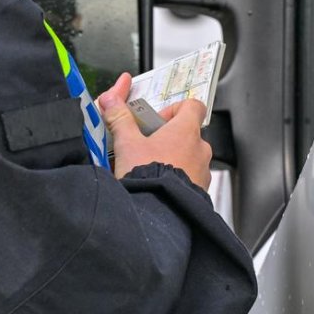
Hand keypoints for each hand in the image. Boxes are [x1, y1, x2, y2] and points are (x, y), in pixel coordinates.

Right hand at [96, 73, 212, 189]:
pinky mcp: (201, 191)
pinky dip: (178, 179)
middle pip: (188, 133)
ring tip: (151, 169)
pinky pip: (191, 178)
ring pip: (190, 157)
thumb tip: (110, 100)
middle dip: (168, 138)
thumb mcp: (127, 144)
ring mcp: (203, 171)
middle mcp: (200, 149)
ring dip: (174, 159)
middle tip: (147, 146)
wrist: (158, 213)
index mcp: (186, 131)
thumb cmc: (146, 174)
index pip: (193, 106)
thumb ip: (120, 119)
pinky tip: (159, 185)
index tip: (158, 119)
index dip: (175, 109)